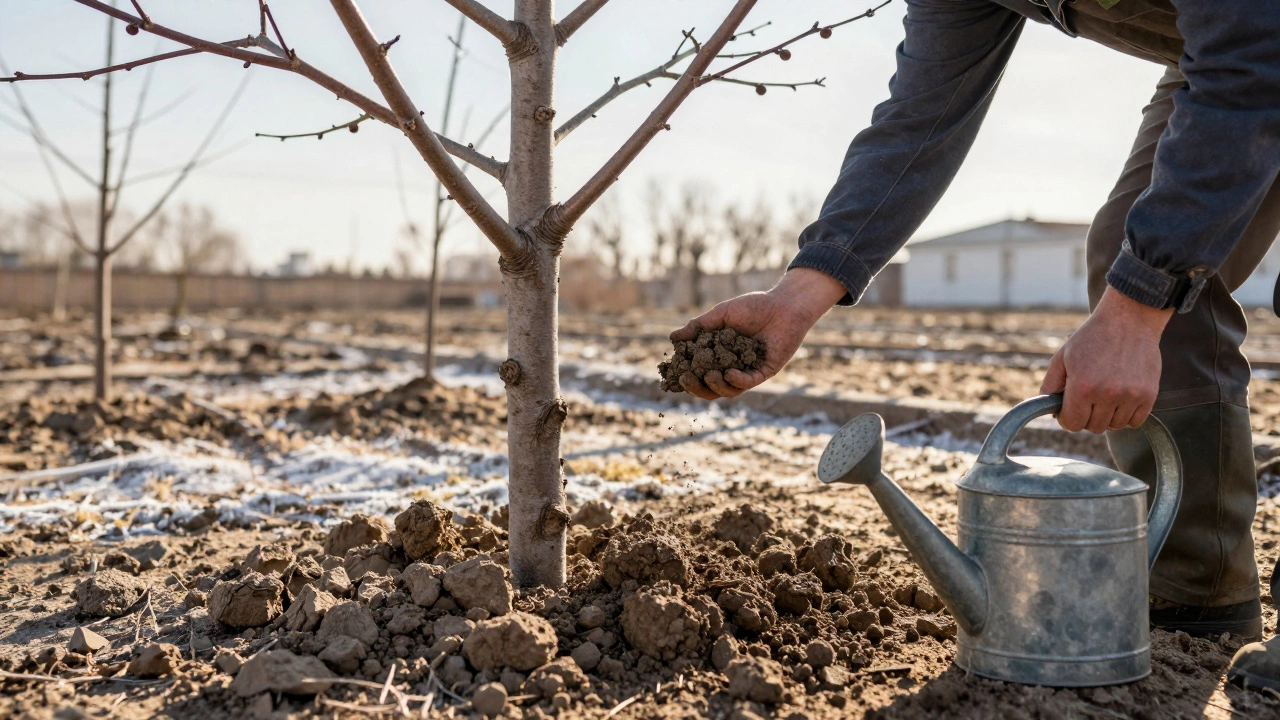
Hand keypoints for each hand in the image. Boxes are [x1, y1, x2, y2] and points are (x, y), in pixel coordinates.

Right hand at [670, 267, 846, 399]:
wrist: (784, 305)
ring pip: (728, 390)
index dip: (684, 373)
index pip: (697, 370)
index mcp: (718, 353)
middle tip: (686, 379)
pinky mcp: (763, 372)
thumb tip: (673, 338)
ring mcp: (747, 371)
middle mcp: (730, 365)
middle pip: (709, 386)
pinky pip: (748, 382)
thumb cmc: (754, 306)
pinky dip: (737, 380)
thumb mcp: (721, 314)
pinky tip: (729, 373)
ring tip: (709, 375)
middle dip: (696, 387)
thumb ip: (699, 326)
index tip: (672, 372)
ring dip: (716, 386)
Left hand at [1039, 287, 1172, 432]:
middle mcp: (1107, 394)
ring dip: (1107, 416)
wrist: (1129, 320)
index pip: (1072, 424)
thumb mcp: (1062, 357)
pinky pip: (1136, 421)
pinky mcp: (1149, 395)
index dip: (1067, 418)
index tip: (1069, 409)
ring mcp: (1131, 396)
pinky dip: (1127, 415)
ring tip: (1105, 395)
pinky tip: (1121, 399)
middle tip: (1088, 399)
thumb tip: (1049, 409)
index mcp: (1082, 387)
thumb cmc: (1092, 337)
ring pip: (1115, 426)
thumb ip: (1051, 384)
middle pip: (1094, 427)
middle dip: (1087, 416)